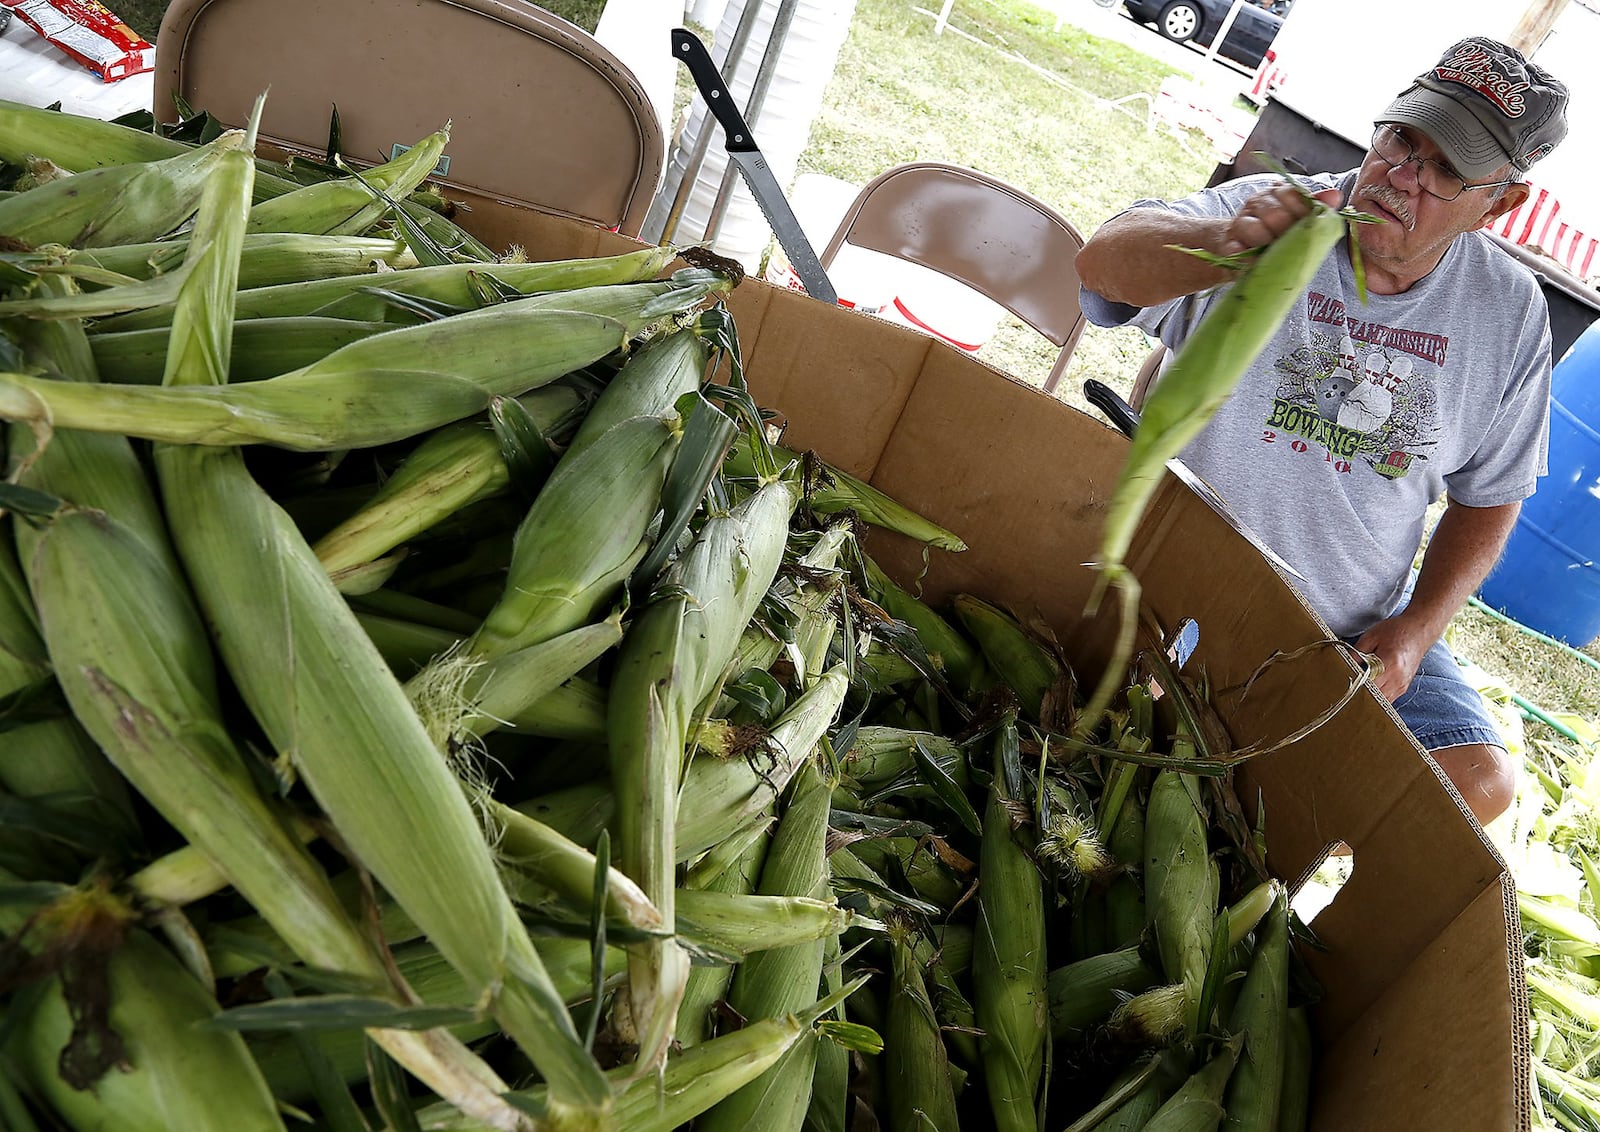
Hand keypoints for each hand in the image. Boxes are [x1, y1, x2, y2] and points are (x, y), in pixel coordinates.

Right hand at [1219, 185, 1343, 257]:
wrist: (1238, 250)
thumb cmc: (1273, 234)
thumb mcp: (1297, 219)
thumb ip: (1315, 207)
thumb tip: (1336, 196)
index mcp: (1277, 192)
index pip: (1292, 195)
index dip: (1301, 214)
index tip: (1304, 228)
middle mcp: (1257, 202)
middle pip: (1276, 215)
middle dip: (1285, 235)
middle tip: (1288, 246)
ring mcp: (1240, 221)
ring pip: (1257, 232)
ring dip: (1267, 248)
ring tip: (1271, 255)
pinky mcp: (1227, 243)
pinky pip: (1238, 251)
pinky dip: (1249, 260)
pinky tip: (1255, 262)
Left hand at [1351, 615, 1431, 702]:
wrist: (1419, 631)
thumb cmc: (1397, 631)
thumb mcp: (1371, 636)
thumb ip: (1356, 652)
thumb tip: (1343, 665)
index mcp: (1389, 664)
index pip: (1367, 684)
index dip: (1352, 686)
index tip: (1341, 685)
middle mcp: (1397, 679)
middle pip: (1373, 697)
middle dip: (1359, 693)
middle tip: (1346, 688)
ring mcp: (1402, 686)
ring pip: (1380, 702)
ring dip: (1369, 697)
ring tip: (1358, 687)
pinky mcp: (1403, 688)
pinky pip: (1387, 699)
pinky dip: (1377, 696)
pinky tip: (1370, 688)